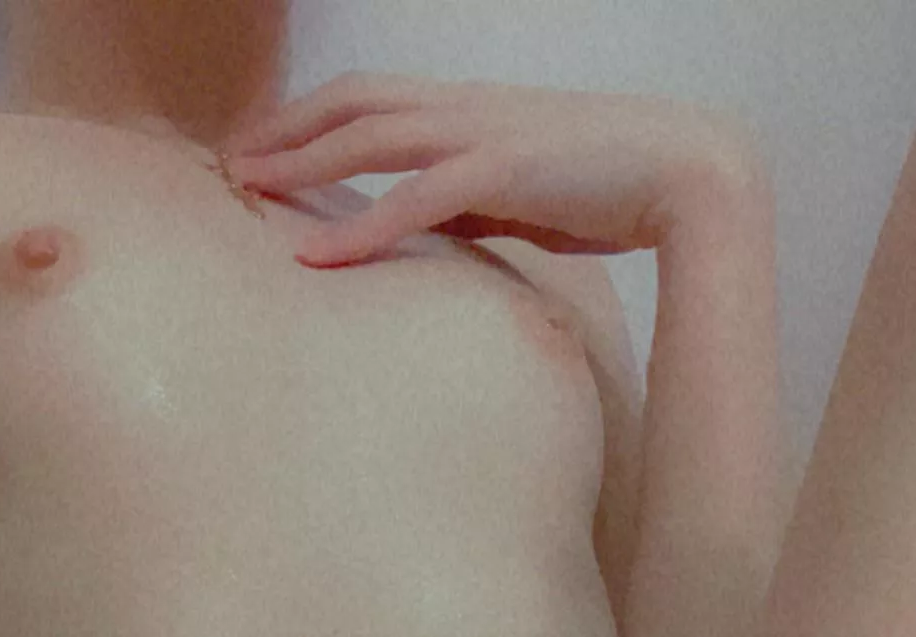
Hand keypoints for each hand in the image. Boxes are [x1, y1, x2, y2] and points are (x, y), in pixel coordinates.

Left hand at [224, 70, 761, 266]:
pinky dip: (356, 229)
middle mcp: (465, 110)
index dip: (310, 119)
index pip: (370, 99)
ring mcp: (481, 135)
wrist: (686, 173)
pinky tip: (312, 257)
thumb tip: (427, 228)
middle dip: (284, 129)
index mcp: (470, 111)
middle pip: (351, 104)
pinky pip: (411, 199)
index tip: (263, 149)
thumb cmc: (609, 188)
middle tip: (228, 163)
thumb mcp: (523, 194)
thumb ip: (469, 201)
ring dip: (299, 164)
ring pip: (367, 137)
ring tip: (244, 191)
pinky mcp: (502, 173)